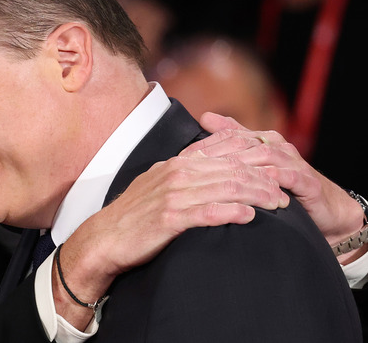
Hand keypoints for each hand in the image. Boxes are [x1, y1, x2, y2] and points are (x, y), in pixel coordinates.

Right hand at [53, 153, 287, 328]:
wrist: (104, 238)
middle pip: (231, 168)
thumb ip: (183, 173)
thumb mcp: (157, 184)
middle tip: (284, 190)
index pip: (222, 149)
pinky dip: (231, 212)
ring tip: (278, 204)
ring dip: (257, 195)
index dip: (252, 155)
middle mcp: (176, 173)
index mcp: (175, 163)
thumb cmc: (132, 216)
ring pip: (225, 187)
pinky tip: (249, 216)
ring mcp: (172, 195)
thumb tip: (209, 166)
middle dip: (263, 177)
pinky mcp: (169, 218)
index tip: (274, 165)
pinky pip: (207, 212)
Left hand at [183, 112, 365, 262]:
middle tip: (193, 166)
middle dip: (217, 153)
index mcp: (259, 140)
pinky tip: (256, 184)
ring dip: (242, 164)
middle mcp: (275, 146)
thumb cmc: (281, 186)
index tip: (179, 157)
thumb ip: (230, 141)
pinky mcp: (306, 181)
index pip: (227, 136)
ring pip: (264, 156)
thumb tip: (204, 116)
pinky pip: (288, 177)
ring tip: (219, 175)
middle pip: (243, 143)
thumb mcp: (252, 166)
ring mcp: (292, 161)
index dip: (204, 145)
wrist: (323, 209)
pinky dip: (272, 179)